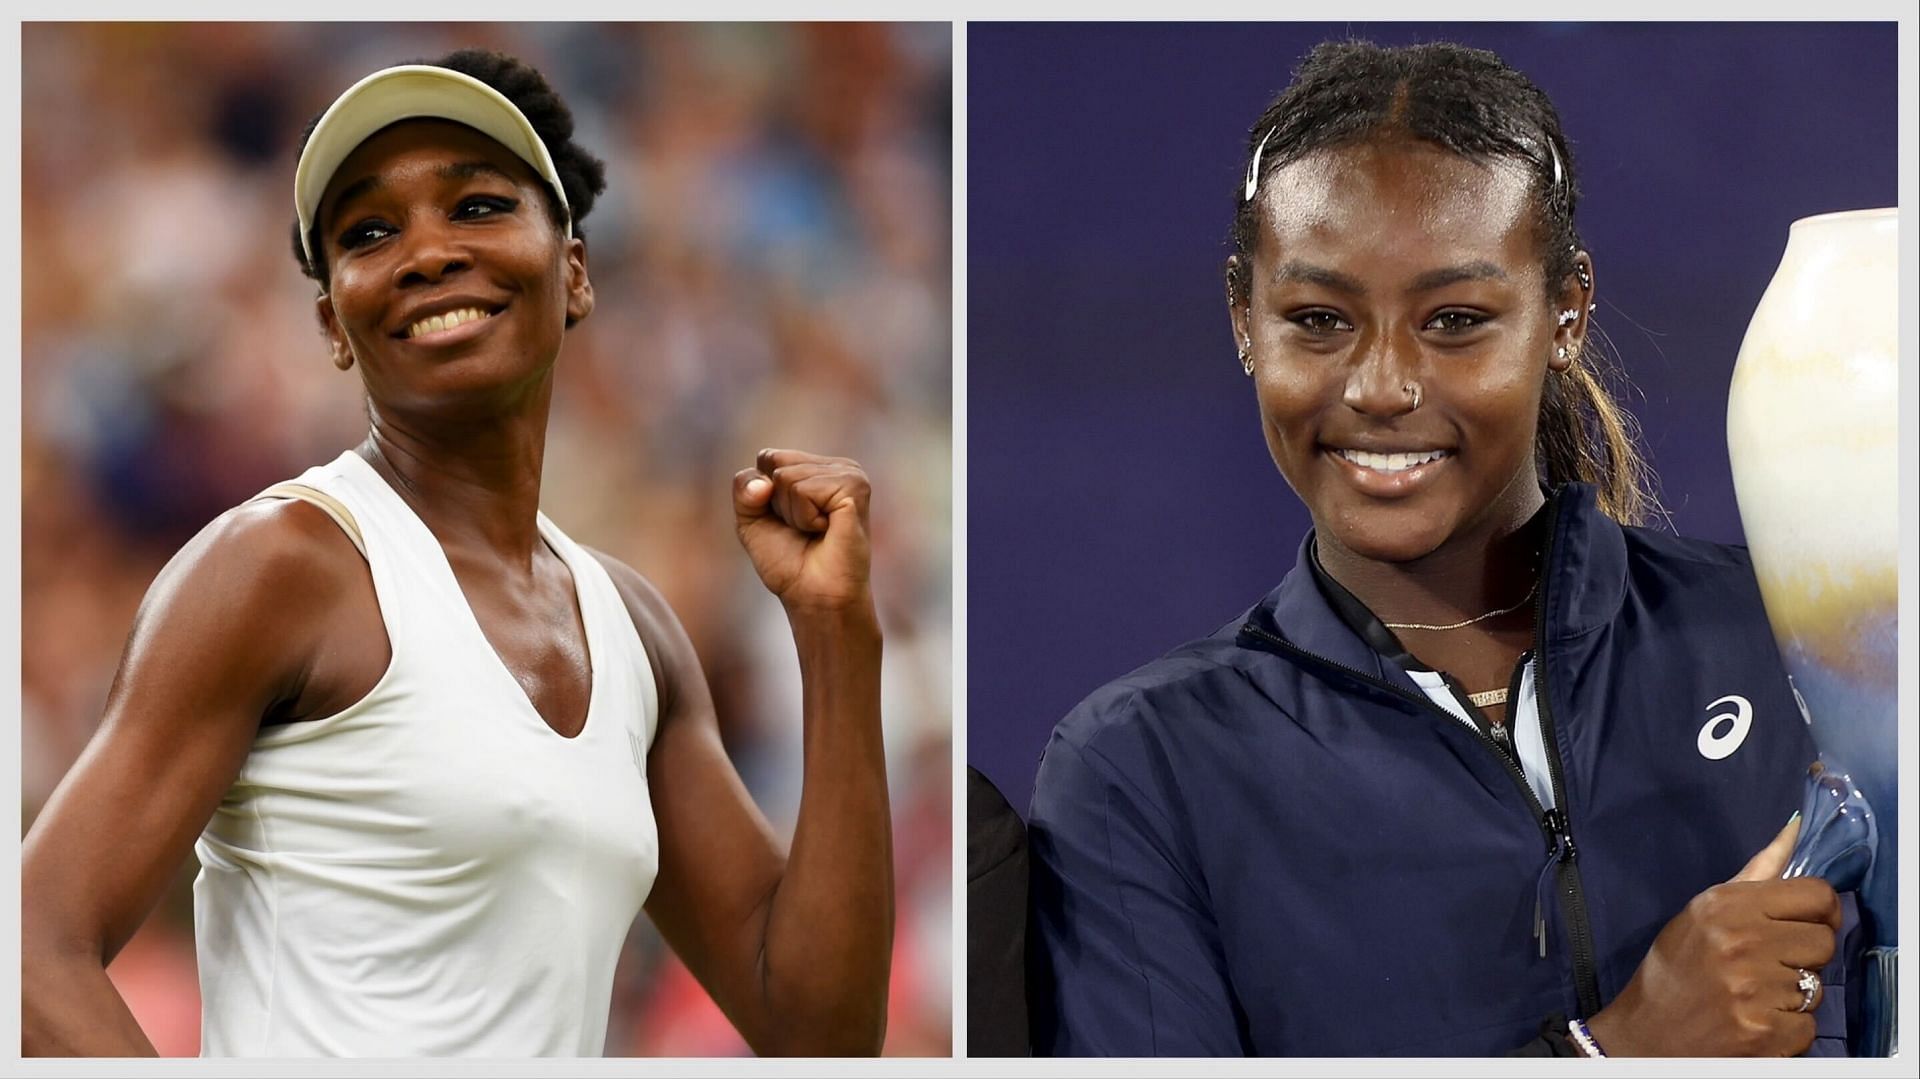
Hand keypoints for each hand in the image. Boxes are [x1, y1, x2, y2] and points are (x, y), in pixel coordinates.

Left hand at [733, 448, 873, 616]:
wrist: (814, 596)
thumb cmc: (789, 563)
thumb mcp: (751, 521)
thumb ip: (744, 489)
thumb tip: (764, 482)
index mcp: (817, 468)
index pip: (768, 457)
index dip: (762, 495)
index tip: (786, 522)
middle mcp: (836, 466)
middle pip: (775, 463)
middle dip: (777, 504)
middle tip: (803, 530)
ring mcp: (849, 474)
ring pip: (787, 477)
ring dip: (793, 514)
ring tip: (816, 531)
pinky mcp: (854, 488)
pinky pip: (803, 490)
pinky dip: (805, 517)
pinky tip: (827, 530)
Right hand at [1584, 816, 1838, 1055]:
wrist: (1646, 1034)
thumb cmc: (1675, 968)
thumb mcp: (1704, 911)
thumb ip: (1756, 874)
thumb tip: (1794, 827)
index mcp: (1728, 905)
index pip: (1817, 895)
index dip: (1821, 911)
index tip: (1806, 924)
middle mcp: (1743, 942)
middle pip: (1823, 941)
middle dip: (1804, 956)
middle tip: (1769, 966)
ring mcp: (1754, 989)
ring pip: (1817, 986)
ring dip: (1793, 995)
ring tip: (1754, 996)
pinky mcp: (1765, 1031)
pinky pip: (1808, 1025)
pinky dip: (1788, 1029)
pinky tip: (1755, 1021)